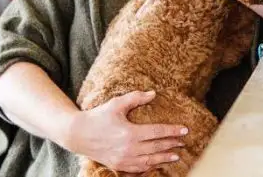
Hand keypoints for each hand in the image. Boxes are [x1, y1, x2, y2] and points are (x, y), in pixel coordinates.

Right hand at [65, 91, 187, 172]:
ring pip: (150, 160)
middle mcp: (128, 149)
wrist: (77, 134)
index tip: (184, 130)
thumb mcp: (116, 104)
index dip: (172, 131)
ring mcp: (123, 159)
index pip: (157, 132)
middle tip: (183, 141)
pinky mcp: (118, 165)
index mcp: (130, 133)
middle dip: (172, 144)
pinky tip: (157, 163)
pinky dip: (150, 166)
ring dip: (164, 158)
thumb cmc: (97, 117)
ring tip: (175, 155)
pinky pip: (138, 168)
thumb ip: (135, 98)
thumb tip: (153, 94)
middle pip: (156, 147)